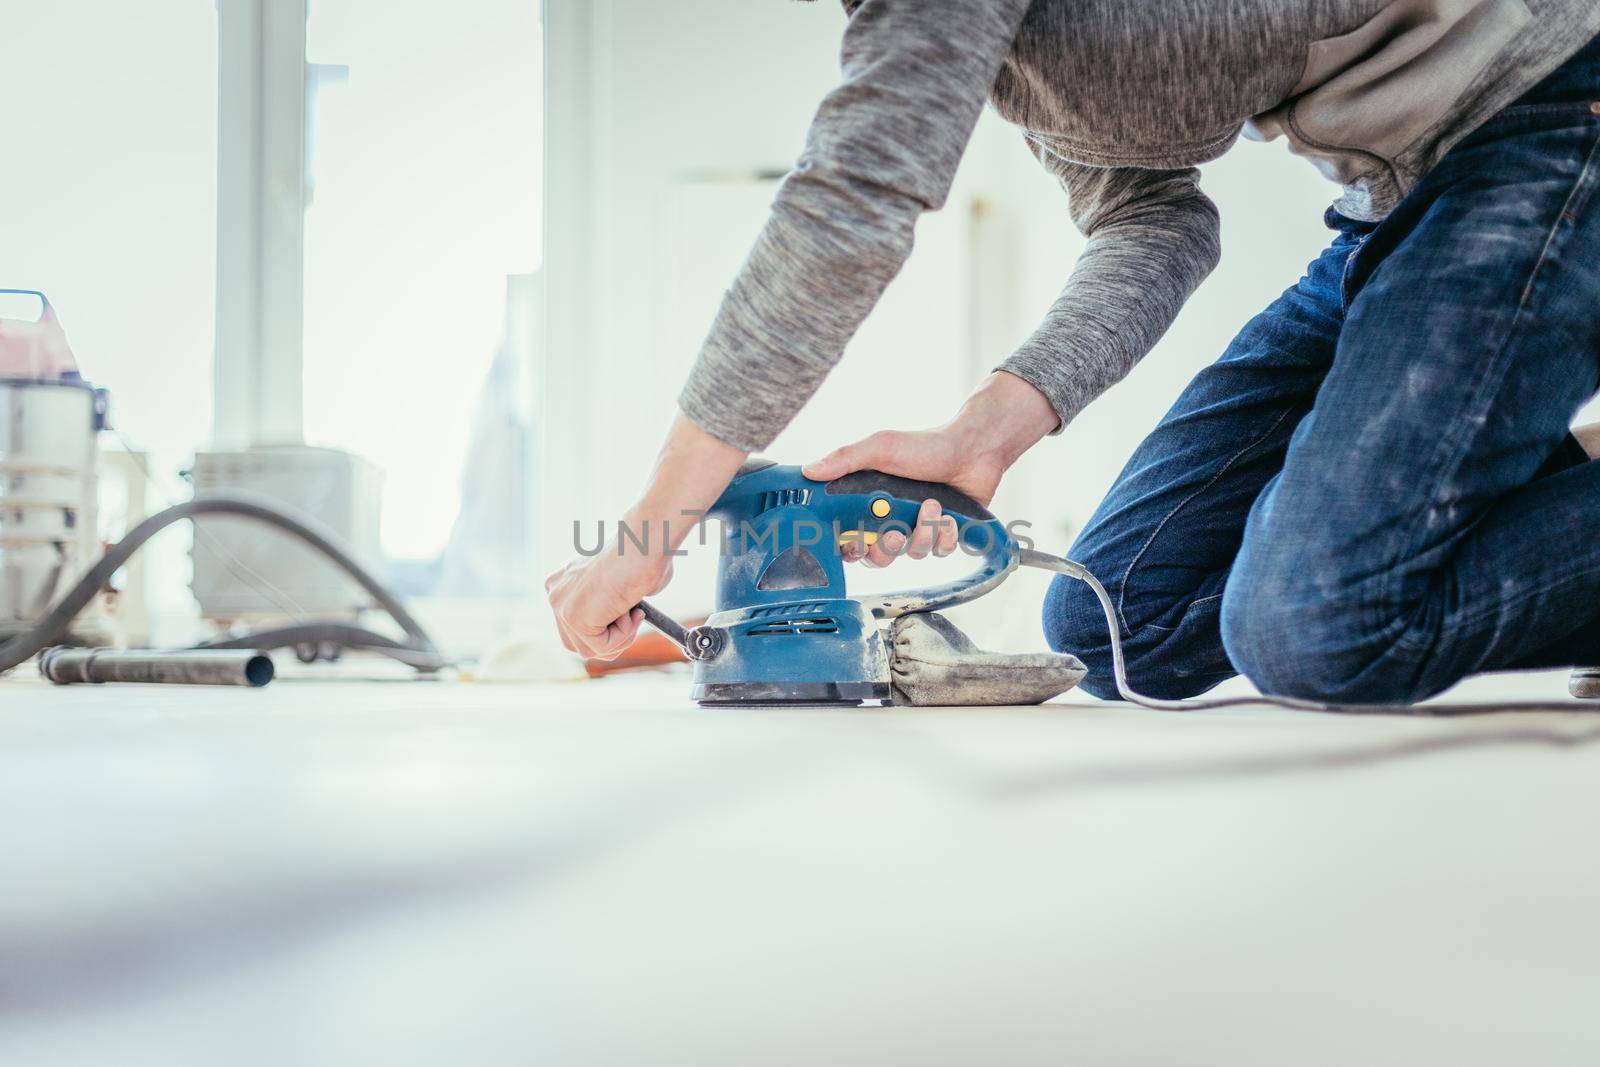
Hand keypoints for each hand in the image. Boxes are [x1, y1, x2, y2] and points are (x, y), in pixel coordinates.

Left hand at [545, 539, 672, 659]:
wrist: (644, 543)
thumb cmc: (644, 555)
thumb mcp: (620, 582)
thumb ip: (613, 603)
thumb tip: (627, 616)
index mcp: (562, 582)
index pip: (575, 626)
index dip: (605, 629)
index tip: (629, 613)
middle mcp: (556, 594)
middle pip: (578, 643)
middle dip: (610, 640)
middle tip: (632, 619)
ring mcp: (562, 606)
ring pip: (590, 649)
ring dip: (620, 638)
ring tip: (633, 612)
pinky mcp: (574, 618)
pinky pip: (601, 647)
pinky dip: (624, 635)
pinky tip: (630, 610)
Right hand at [802, 371, 1057, 567]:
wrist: (974, 447)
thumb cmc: (926, 445)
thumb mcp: (880, 448)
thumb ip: (845, 460)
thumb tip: (809, 470)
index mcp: (870, 501)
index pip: (848, 535)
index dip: (847, 546)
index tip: (853, 542)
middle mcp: (892, 517)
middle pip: (877, 555)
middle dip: (885, 548)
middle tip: (895, 532)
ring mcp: (918, 526)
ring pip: (910, 553)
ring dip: (922, 533)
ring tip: (933, 505)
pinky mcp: (944, 533)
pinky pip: (939, 551)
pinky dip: (944, 535)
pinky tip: (949, 516)